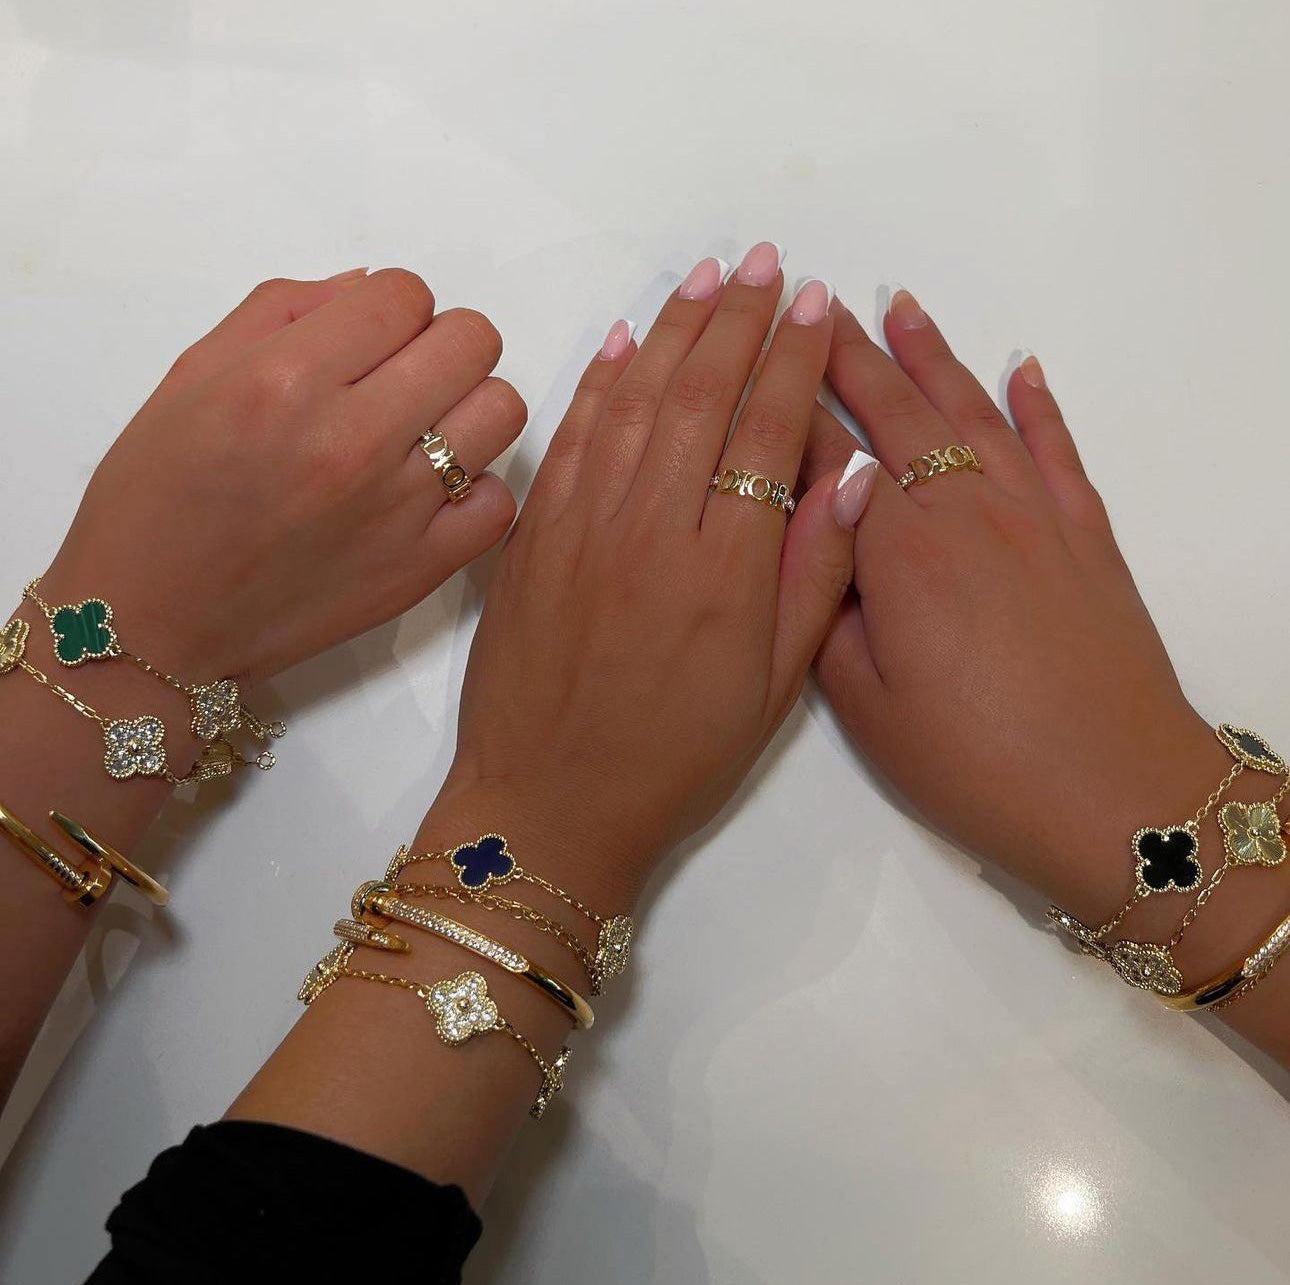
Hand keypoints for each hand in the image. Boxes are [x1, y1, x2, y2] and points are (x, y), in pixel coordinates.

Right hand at [40, 268, 523, 682]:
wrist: (153, 620)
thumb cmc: (158, 497)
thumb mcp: (192, 376)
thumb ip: (283, 311)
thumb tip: (367, 289)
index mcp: (288, 378)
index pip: (405, 295)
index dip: (393, 307)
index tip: (371, 337)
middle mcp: (352, 438)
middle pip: (473, 342)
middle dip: (442, 344)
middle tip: (404, 376)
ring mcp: (397, 507)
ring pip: (501, 412)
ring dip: (469, 408)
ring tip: (424, 431)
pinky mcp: (420, 567)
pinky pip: (498, 501)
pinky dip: (474, 491)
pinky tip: (430, 494)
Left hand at [429, 248, 876, 904]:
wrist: (548, 805)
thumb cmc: (674, 760)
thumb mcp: (773, 690)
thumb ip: (814, 578)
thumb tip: (854, 476)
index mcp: (724, 570)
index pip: (765, 431)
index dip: (793, 360)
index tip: (813, 302)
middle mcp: (651, 530)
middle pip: (699, 396)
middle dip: (738, 319)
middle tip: (766, 262)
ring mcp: (581, 528)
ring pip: (633, 401)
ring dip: (672, 331)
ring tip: (706, 279)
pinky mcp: (532, 538)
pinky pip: (571, 440)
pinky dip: (598, 383)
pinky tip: (624, 343)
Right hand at [801, 290, 1233, 917]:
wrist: (1116, 793)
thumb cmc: (976, 763)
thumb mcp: (867, 708)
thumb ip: (825, 614)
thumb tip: (804, 543)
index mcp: (899, 554)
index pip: (829, 458)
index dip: (789, 405)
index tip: (758, 358)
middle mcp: (966, 511)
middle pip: (899, 414)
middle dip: (850, 355)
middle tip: (815, 303)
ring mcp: (1035, 515)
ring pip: (974, 412)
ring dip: (934, 356)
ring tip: (900, 306)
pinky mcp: (1087, 535)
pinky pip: (1059, 447)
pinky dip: (1039, 403)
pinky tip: (1024, 368)